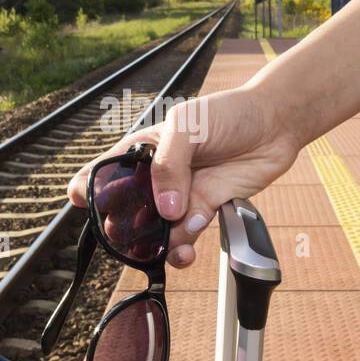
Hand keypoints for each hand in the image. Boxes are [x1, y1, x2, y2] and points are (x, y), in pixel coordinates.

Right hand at [68, 85, 300, 267]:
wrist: (275, 126)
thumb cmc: (228, 113)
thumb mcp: (188, 126)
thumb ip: (169, 166)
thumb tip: (165, 210)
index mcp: (142, 150)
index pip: (104, 171)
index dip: (89, 188)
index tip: (84, 202)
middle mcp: (156, 177)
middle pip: (125, 211)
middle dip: (124, 229)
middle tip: (132, 235)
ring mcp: (179, 196)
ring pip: (155, 231)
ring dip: (157, 244)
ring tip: (172, 243)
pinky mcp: (204, 210)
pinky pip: (184, 237)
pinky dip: (183, 246)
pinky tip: (190, 243)